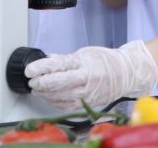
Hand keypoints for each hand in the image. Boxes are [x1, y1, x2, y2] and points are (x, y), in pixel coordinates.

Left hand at [25, 40, 157, 109]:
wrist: (127, 73)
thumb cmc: (107, 61)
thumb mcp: (86, 53)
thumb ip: (65, 59)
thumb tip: (48, 59)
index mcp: (84, 62)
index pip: (58, 65)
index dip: (41, 68)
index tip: (30, 69)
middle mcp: (86, 78)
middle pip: (58, 83)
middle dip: (40, 83)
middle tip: (32, 81)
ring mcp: (87, 92)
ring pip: (61, 96)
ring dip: (46, 94)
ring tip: (38, 90)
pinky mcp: (89, 102)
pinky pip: (68, 105)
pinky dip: (56, 102)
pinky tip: (50, 98)